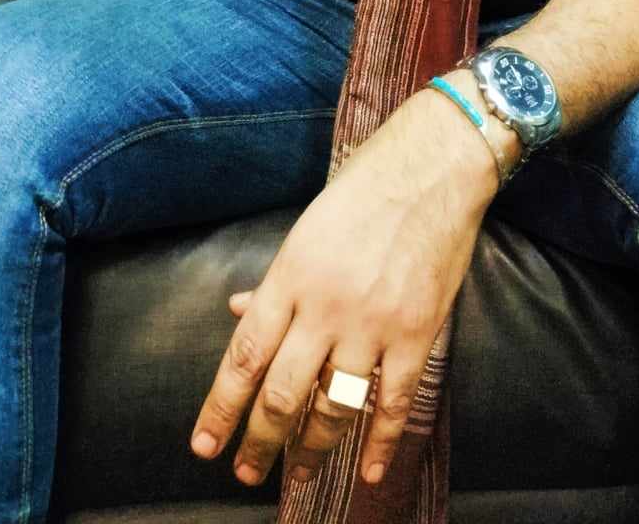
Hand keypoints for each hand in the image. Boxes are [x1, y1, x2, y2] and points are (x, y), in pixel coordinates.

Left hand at [190, 87, 498, 492]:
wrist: (433, 165)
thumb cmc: (365, 188)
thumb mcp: (307, 228)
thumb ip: (275, 280)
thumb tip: (238, 311)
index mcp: (291, 275)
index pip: (244, 356)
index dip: (222, 408)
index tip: (205, 446)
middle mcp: (326, 306)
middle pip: (282, 393)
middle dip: (260, 442)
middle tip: (248, 473)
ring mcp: (373, 323)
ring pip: (333, 407)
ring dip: (312, 448)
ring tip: (297, 473)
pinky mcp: (418, 332)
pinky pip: (393, 402)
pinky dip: (380, 443)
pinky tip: (367, 472)